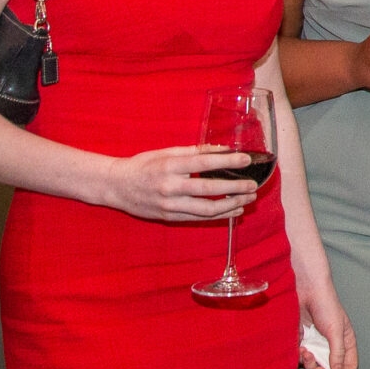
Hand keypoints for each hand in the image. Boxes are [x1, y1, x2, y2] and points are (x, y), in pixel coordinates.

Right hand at [96, 145, 264, 222]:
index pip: (204, 163)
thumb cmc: (143, 165)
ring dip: (231, 205)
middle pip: (209, 190)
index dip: (228, 162)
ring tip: (248, 199)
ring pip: (207, 209)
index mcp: (169, 166)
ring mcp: (169, 205)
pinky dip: (219, 216)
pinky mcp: (169, 217)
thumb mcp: (166, 152)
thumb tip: (223, 149)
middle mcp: (170, 187)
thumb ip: (195, 151)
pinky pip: (199, 219)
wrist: (116, 186)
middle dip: (235, 189)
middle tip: (253, 185)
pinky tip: (234, 210)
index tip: (246, 160)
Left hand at [299, 283, 358, 368]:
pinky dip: (301, 357)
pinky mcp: (303, 342)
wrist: (306, 291)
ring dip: (310, 364)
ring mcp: (317, 345)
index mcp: (346, 343)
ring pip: (315, 366)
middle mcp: (332, 346)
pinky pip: (302, 358)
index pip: (349, 366)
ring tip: (306, 353)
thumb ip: (337, 352)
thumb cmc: (326, 306)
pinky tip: (300, 347)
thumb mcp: (335, 330)